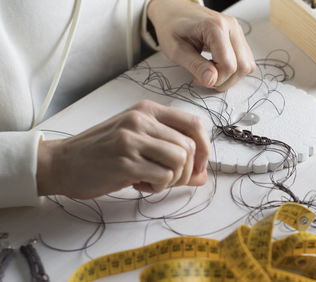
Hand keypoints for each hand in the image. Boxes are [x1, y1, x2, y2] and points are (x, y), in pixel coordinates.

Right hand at [36, 100, 209, 198]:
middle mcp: (141, 119)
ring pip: (180, 159)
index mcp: (148, 110)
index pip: (194, 123)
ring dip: (173, 179)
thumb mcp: (139, 143)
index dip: (204, 147)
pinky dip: (158, 186)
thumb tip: (203, 176)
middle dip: (187, 170)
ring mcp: (132, 139)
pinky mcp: (125, 161)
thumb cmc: (103, 153)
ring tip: (153, 180)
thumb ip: (172, 154)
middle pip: (190, 146)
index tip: (197, 165)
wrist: (63, 163)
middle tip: (169, 179)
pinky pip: (163, 176)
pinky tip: (140, 184)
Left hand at [147, 0, 255, 91]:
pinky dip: (233, 69)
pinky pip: (245, 60)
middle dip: (225, 80)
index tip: (200, 80)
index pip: (229, 65)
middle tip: (205, 78)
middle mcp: (231, 27)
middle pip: (243, 66)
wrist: (173, 11)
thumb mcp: (175, 50)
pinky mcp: (238, 37)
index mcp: (215, 27)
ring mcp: (236, 31)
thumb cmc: (171, 27)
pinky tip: (217, 66)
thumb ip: (195, 65)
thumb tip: (211, 81)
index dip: (216, 80)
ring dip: (231, 76)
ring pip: (247, 65)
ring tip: (210, 71)